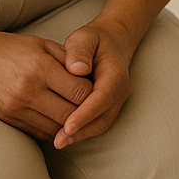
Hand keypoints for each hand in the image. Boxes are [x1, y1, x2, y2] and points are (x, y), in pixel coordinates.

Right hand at [0, 28, 92, 142]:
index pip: (80, 91)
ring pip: (57, 128)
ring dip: (70, 123)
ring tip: (75, 111)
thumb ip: (67, 59)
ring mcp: (16, 108)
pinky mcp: (8, 119)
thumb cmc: (9, 48)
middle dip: (84, 110)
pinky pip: (40, 133)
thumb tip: (90, 76)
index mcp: (40, 67)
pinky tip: (57, 118)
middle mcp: (28, 90)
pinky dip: (53, 129)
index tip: (94, 87)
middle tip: (89, 103)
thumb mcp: (41, 43)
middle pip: (71, 114)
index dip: (92, 92)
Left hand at [54, 18, 136, 148]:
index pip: (102, 97)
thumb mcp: (84, 37)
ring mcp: (117, 100)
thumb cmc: (94, 39)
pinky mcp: (109, 106)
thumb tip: (77, 70)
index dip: (86, 114)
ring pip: (102, 123)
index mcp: (116, 72)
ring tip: (59, 141)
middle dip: (82, 131)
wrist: (112, 40)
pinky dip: (83, 130)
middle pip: (104, 117)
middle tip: (58, 141)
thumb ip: (80, 51)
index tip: (68, 126)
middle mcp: (120, 90)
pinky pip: (98, 122)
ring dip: (82, 134)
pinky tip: (64, 134)